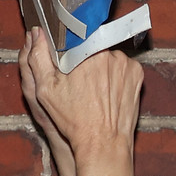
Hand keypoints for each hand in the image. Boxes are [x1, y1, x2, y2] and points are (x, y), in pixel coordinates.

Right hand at [20, 29, 142, 175]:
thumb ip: (39, 57)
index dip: (66, 45)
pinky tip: (106, 91)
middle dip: (83, 57)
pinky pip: (122, 66)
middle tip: (76, 78)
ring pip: (107, 55)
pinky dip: (115, 74)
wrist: (103, 143)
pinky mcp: (137, 73)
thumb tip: (38, 33)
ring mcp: (126, 63)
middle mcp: (109, 52)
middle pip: (91, 45)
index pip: (73, 34)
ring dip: (100, 65)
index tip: (63, 57)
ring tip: (92, 88)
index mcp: (86, 51)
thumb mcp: (46, 89)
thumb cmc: (73, 119)